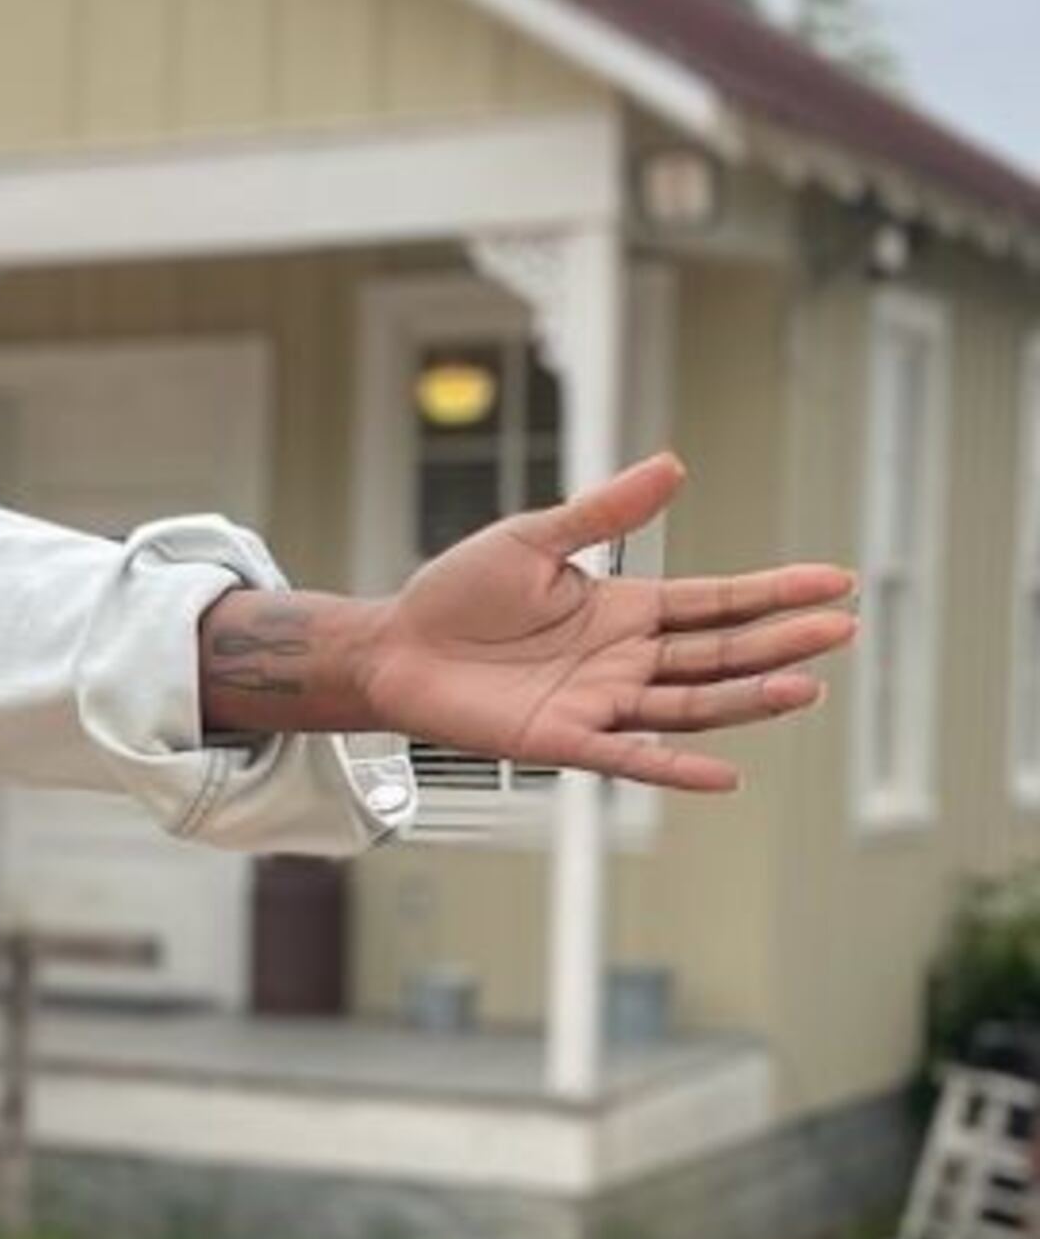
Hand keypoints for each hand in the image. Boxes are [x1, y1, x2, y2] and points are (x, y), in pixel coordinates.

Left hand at [359, 454, 855, 793]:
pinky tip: (723, 773)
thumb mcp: (535, 539)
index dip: (775, 593)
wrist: (394, 647)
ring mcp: (596, 702)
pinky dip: (672, 766)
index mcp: (626, 610)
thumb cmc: (455, 594)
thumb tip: (673, 465)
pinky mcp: (559, 739)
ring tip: (805, 687)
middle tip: (843, 630)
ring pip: (688, 704)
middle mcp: (623, 660)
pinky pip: (626, 757)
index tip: (835, 583)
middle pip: (718, 653)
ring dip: (746, 700)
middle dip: (780, 643)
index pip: (718, 602)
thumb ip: (604, 512)